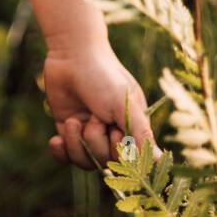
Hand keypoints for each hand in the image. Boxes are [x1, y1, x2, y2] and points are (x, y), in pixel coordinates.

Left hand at [42, 42, 162, 169]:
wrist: (72, 54)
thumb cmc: (104, 76)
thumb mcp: (125, 105)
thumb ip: (140, 134)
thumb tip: (160, 160)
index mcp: (131, 128)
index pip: (128, 161)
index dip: (118, 152)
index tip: (112, 131)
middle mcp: (111, 133)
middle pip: (103, 162)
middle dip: (95, 141)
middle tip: (92, 116)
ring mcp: (89, 131)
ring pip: (84, 161)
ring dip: (75, 143)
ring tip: (72, 121)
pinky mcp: (68, 128)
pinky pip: (66, 155)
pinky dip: (61, 151)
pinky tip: (56, 140)